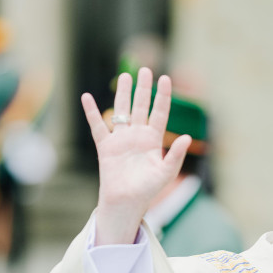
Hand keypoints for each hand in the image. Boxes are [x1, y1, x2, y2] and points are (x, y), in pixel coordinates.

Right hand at [81, 68, 191, 244]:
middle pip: (141, 107)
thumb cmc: (148, 190)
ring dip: (123, 94)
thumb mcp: (166, 172)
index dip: (163, 96)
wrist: (126, 203)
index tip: (166, 78)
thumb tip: (186, 136)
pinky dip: (91, 112)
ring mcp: (121, 140)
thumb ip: (176, 155)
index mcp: (154, 140)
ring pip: (121, 111)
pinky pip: (97, 126)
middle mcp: (137, 136)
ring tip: (125, 76)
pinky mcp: (105, 146)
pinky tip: (86, 97)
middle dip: (143, 89)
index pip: (159, 113)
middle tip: (145, 70)